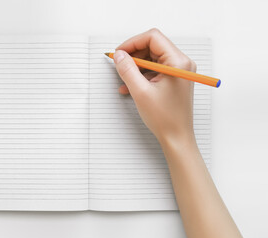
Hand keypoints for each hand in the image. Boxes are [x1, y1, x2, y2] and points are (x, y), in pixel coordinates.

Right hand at [114, 28, 196, 143]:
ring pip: (152, 58)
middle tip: (119, 64)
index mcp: (177, 62)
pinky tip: (129, 86)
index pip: (153, 38)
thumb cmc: (165, 118)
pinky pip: (154, 70)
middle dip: (134, 55)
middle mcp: (181, 63)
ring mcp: (178, 71)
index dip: (133, 43)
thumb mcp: (140, 92)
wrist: (176, 137)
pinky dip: (141, 75)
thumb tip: (119, 55)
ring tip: (123, 80)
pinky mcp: (173, 79)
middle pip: (152, 46)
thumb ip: (127, 70)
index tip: (119, 53)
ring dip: (136, 67)